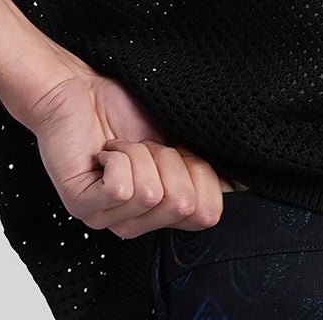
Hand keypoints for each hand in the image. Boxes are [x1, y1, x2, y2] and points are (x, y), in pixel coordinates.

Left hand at [26, 70, 233, 237]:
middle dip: (169, 160)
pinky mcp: (83, 206)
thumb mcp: (180, 145)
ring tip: (121, 147)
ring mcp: (107, 221)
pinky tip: (105, 152)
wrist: (76, 89)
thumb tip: (246, 185)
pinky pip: (124, 188)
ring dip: (141, 154)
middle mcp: (136, 226)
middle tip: (144, 147)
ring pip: (152, 193)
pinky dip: (119, 156)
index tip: (176, 151)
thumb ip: (210, 171)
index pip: (207, 215)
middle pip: (182, 204)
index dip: (200, 173)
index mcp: (162, 216)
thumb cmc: (124, 112)